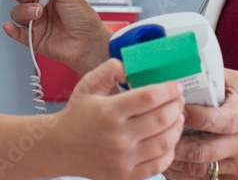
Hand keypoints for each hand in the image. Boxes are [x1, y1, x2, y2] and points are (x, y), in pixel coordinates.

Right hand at [1, 0, 111, 73]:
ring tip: (38, 13)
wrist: (90, 44)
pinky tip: (11, 26)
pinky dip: (11, 29)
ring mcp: (36, 21)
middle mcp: (41, 4)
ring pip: (17, 11)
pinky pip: (17, 33)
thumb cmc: (84, 18)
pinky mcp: (34, 38)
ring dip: (24, 10)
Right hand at [54, 59, 185, 179]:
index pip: (149, 97)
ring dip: (177, 127)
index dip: (168, 89)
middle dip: (177, 106)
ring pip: (165, 142)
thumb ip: (109, 70)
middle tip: (178, 100)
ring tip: (176, 118)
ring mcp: (122, 159)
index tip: (175, 86)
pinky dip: (169, 151)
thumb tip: (130, 67)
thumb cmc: (77, 115)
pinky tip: (168, 139)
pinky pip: (159, 164)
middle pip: (162, 119)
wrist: (59, 148)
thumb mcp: (88, 85)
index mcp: (109, 112)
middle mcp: (117, 137)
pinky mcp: (125, 175)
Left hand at [164, 70, 237, 178]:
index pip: (213, 120)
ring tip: (159, 150)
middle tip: (156, 134)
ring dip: (176, 164)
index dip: (188, 116)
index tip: (171, 108)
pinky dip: (186, 175)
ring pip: (202, 171)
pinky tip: (172, 166)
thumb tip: (186, 69)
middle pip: (203, 151)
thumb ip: (216, 77)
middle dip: (176, 144)